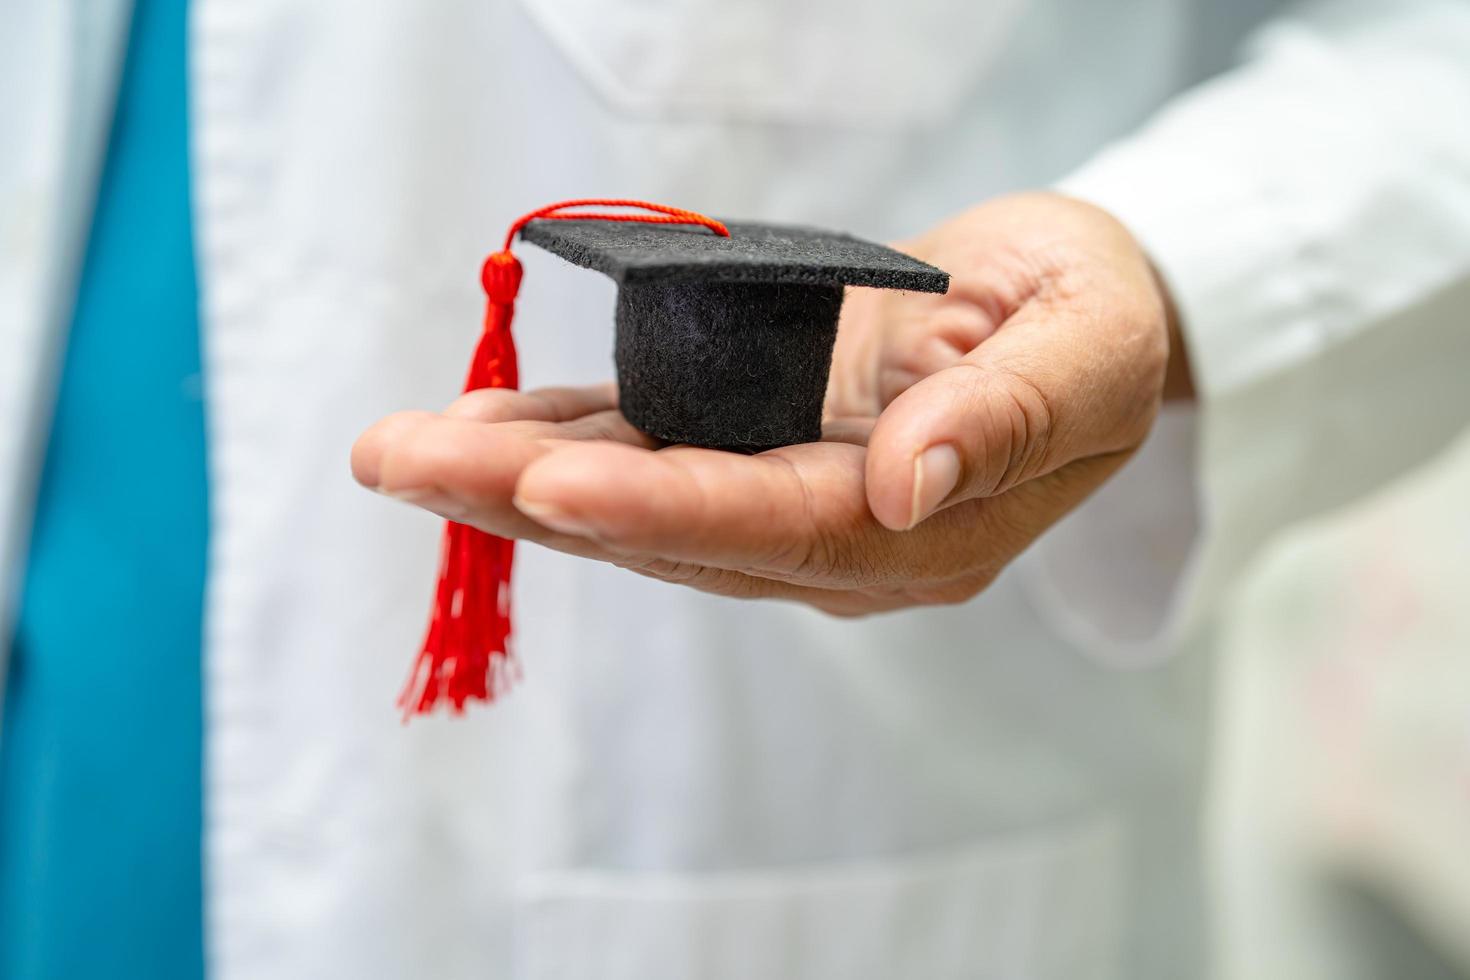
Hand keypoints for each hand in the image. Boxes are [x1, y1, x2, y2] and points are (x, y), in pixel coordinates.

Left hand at [352, 192, 1187, 615]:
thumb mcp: (1091, 347)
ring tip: (397, 450)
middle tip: (405, 463)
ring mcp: (789, 502)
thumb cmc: (1094, 315)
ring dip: (513, 478)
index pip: (784, 529)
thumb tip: (907, 486)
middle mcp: (842, 539)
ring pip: (639, 504)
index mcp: (929, 533)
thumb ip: (1011, 419)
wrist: (1065, 307)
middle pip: (678, 532)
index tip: (555, 483)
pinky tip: (466, 426)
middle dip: (538, 499)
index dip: (669, 512)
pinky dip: (552, 438)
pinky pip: (645, 453)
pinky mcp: (754, 451)